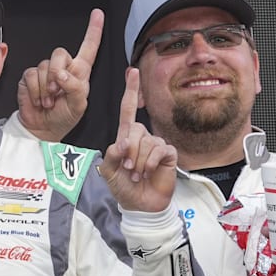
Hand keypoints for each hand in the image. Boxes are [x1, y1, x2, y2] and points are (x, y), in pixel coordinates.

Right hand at [17, 8, 103, 140]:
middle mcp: (63, 68)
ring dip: (45, 88)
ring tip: (48, 101)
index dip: (94, 30)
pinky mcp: (30, 78)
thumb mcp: (78, 106)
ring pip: (44, 66)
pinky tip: (39, 100)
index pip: (89, 47)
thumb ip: (75, 87)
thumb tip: (61, 74)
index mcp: (80, 72)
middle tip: (56, 91)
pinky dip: (35, 91)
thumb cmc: (64, 117)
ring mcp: (45, 72)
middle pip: (60, 53)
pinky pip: (31, 76)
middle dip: (56, 72)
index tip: (98, 14)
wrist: (43, 128)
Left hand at [97, 67, 176, 211]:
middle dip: (129, 152)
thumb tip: (123, 142)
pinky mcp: (168, 154)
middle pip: (135, 130)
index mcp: (126, 136)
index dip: (131, 91)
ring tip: (137, 174)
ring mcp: (156, 144)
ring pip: (147, 142)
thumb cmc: (122, 186)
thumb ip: (111, 154)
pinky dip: (150, 163)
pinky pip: (159, 150)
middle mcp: (142, 137)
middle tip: (128, 169)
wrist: (139, 203)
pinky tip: (147, 172)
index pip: (128, 109)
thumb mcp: (107, 171)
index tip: (132, 72)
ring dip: (139, 161)